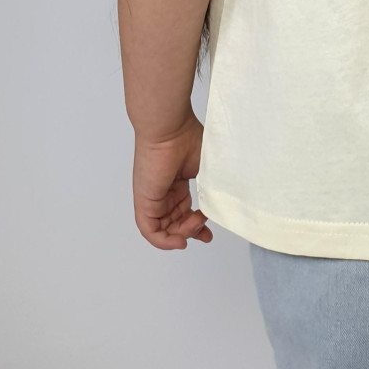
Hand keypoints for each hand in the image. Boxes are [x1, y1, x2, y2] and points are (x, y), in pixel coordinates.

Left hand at [132, 112, 213, 249]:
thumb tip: (224, 205)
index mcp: (177, 181)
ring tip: (196, 225)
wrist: (170, 127)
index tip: (210, 233)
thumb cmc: (188, 138)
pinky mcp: (144, 201)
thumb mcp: (208, 168)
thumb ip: (214, 188)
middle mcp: (164, 191)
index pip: (184, 211)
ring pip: (164, 229)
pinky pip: (150, 230)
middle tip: (206, 232)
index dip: (196, 225)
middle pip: (174, 223)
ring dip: (182, 234)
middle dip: (191, 232)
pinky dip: (164, 241)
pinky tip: (180, 241)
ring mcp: (153, 197)